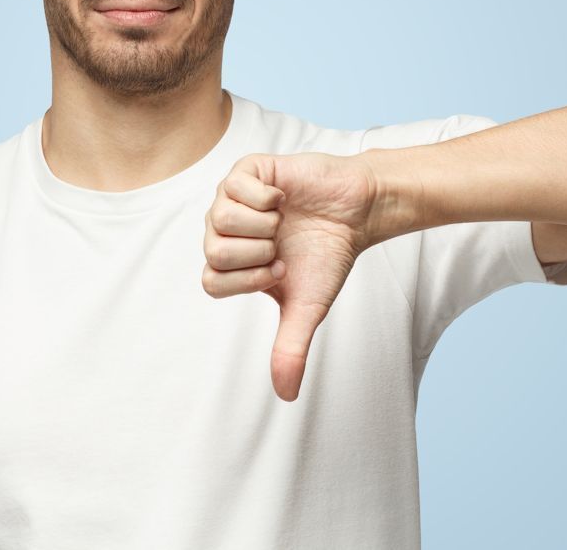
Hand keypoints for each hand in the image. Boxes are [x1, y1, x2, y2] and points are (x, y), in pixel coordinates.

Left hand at [201, 151, 384, 401]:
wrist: (355, 212)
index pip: (211, 281)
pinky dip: (268, 197)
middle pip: (214, 250)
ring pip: (220, 218)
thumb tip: (286, 397)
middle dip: (259, 253)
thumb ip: (290, 348)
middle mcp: (223, 230)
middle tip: (281, 246)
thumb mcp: (307, 306)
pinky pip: (237, 186)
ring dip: (263, 225)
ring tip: (282, 222)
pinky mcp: (247, 170)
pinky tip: (283, 198)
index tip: (279, 272)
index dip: (248, 279)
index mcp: (229, 263)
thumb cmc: (326, 256)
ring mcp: (232, 198)